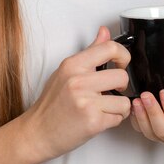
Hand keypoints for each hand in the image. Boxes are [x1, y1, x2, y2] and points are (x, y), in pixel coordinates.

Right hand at [25, 26, 130, 161]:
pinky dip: (113, 120)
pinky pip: (119, 118)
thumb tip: (104, 31)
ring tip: (104, 108)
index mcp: (73, 64)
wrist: (38, 132)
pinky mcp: (92, 121)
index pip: (109, 48)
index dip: (123, 56)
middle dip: (122, 87)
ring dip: (118, 107)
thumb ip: (90, 52)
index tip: (121, 64)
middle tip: (112, 91)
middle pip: (122, 76)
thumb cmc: (52, 103)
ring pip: (124, 101)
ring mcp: (86, 101)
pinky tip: (99, 119)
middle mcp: (79, 80)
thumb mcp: (66, 71)